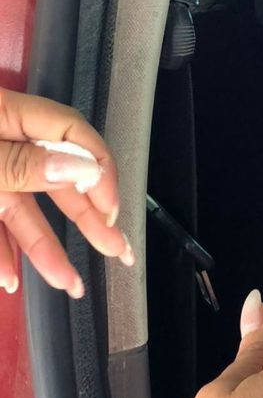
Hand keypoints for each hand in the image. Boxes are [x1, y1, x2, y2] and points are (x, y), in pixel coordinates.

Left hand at [0, 87, 130, 297]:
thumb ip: (22, 164)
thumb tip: (83, 169)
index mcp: (4, 114)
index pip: (70, 132)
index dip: (97, 170)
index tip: (110, 210)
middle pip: (54, 178)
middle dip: (85, 219)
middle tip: (117, 249)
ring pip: (21, 208)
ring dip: (45, 249)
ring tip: (69, 283)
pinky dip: (1, 249)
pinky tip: (9, 277)